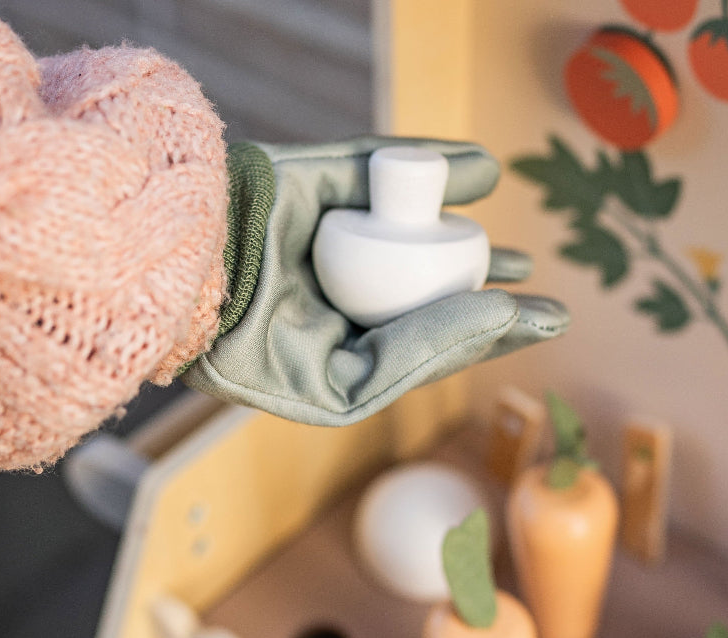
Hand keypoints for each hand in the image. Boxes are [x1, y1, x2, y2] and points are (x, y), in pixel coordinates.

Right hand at [180, 138, 568, 425]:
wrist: (183, 286)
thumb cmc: (256, 351)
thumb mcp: (349, 382)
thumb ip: (423, 353)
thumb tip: (504, 313)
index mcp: (349, 351)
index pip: (432, 343)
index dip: (489, 331)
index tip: (543, 319)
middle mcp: (348, 294)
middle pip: (430, 288)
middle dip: (484, 286)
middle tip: (534, 282)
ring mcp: (337, 237)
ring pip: (417, 231)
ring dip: (468, 233)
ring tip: (515, 246)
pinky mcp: (323, 182)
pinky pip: (389, 170)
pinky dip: (439, 165)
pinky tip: (481, 171)